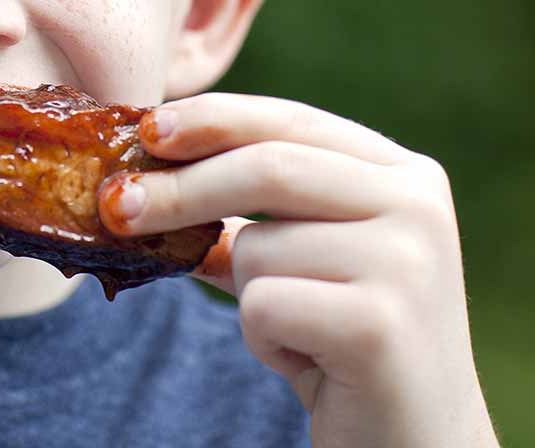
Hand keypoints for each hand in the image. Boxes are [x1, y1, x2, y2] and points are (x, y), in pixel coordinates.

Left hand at [97, 94, 499, 447]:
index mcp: (405, 175)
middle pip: (267, 168)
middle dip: (179, 188)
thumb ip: (246, 212)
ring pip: (258, 246)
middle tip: (115, 206)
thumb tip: (140, 176)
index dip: (213, 119)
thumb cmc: (342, 343)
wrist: (414, 443)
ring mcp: (407, 263)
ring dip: (247, 293)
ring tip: (295, 329)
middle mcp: (418, 206)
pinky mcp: (379, 325)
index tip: (145, 129)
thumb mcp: (300, 260)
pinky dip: (262, 338)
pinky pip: (263, 305)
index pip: (292, 121)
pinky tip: (307, 359)